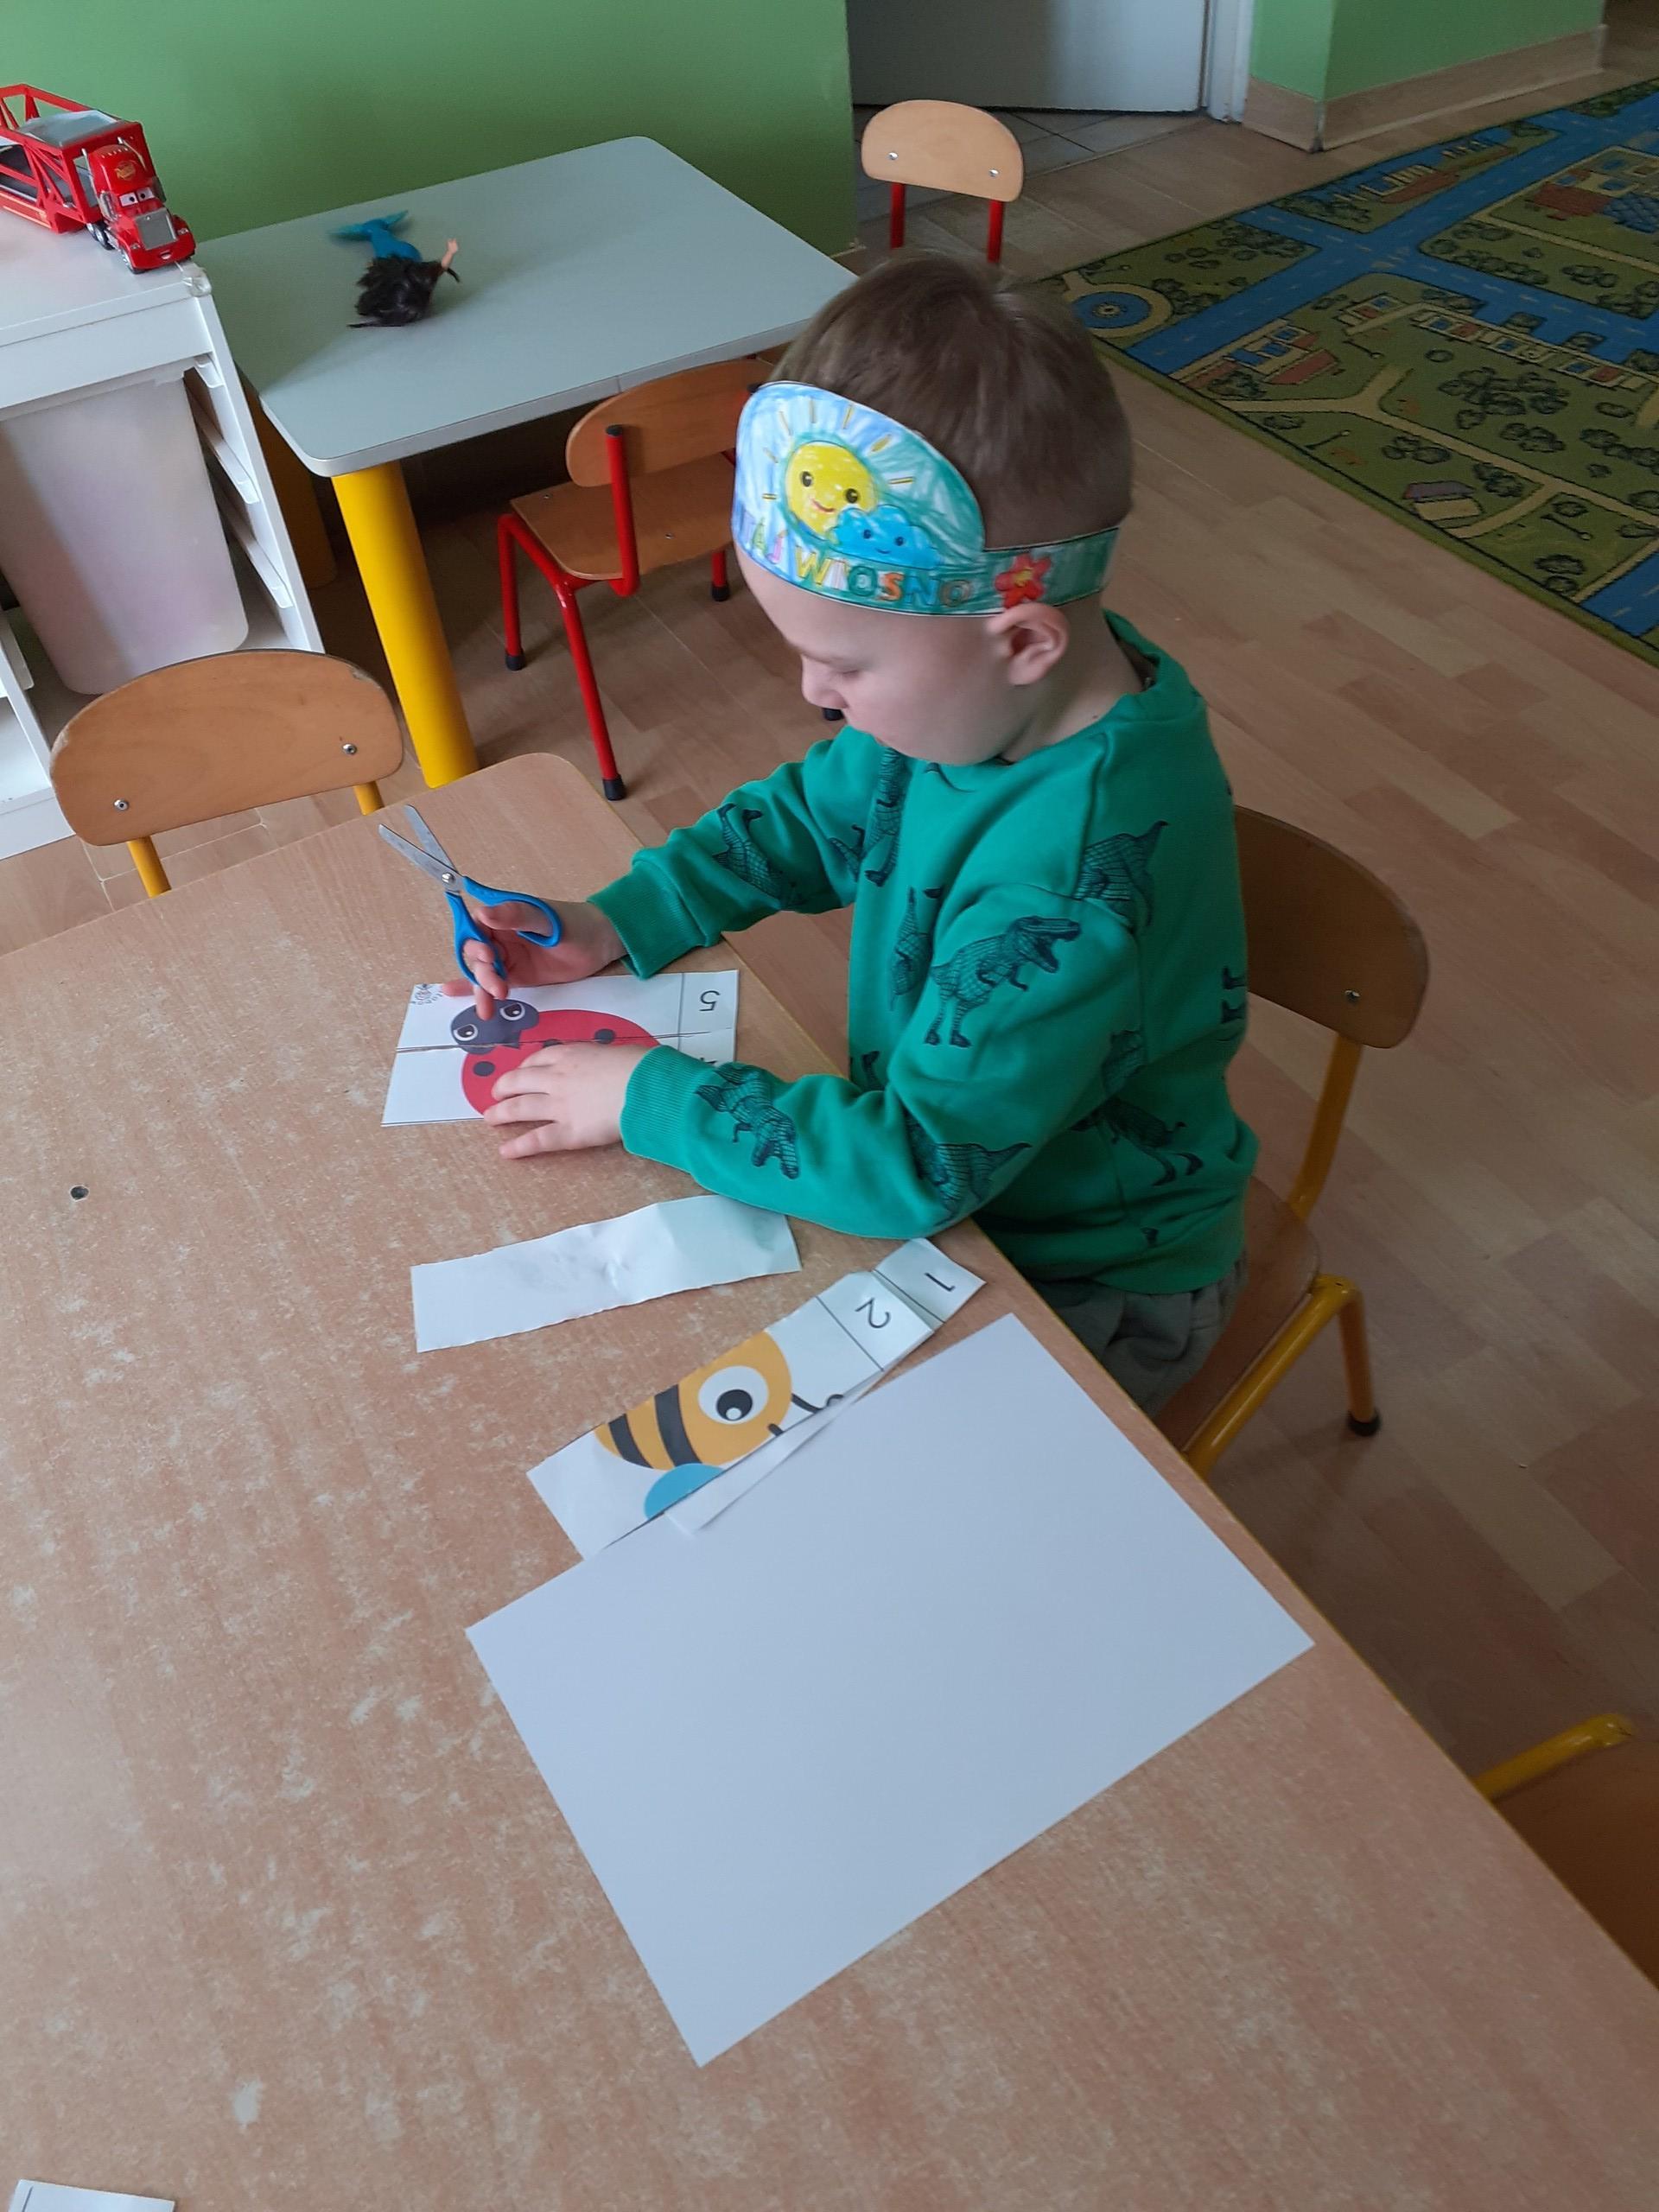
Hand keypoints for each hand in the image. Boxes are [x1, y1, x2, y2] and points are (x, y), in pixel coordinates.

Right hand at [440, 897, 623, 1015]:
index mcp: (502, 917)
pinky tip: (458, 997)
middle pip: (477, 957)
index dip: (474, 944)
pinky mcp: (517, 976)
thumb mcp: (546, 919)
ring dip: (482, 990)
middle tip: (499, 988)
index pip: (475, 929)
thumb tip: (484, 914)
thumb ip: (516, 916)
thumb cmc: (574, 924)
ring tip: (488, 1008)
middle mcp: (499, 937)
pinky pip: (493, 984)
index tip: (488, 956)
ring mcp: (507, 958)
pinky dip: (478, 992)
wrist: (600, 943)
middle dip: (483, 974)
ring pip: (484, 974)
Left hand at [484, 1040, 651, 1158]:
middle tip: (496, 1094)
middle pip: (520, 1081)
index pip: (538, 1059)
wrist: (643, 1087)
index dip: (524, 1067)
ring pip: (520, 1108)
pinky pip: (537, 1139)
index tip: (520, 1071)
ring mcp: (559, 1106)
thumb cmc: (640, 1066)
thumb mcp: (618, 1052)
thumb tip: (614, 1066)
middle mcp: (557, 1078)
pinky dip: (519, 1146)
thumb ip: (605, 1060)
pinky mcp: (567, 1132)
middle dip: (504, 1087)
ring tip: (490, 1118)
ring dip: (501, 1113)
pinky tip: (505, 1151)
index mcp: (570, 1054)